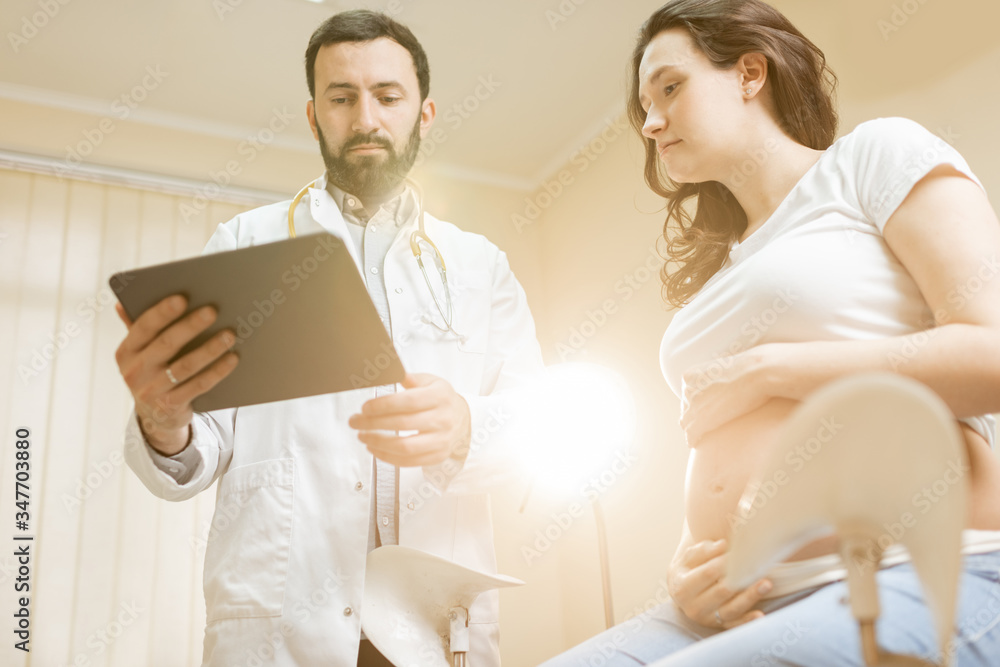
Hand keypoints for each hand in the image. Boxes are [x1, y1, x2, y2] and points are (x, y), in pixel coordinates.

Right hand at [114, 295, 238, 453]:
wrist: (154, 416)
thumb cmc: (151, 372)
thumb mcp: (138, 352)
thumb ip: (135, 326)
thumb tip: (122, 301)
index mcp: (126, 351)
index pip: (144, 327)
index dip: (162, 312)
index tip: (182, 298)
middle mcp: (135, 371)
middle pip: (166, 344)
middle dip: (190, 326)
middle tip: (212, 311)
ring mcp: (152, 391)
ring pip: (185, 366)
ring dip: (210, 349)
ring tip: (229, 335)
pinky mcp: (171, 406)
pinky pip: (199, 386)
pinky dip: (217, 371)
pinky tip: (232, 358)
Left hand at [348, 373, 470, 466]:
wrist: (463, 419)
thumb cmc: (441, 399)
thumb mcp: (430, 381)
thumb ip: (408, 378)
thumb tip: (386, 373)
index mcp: (440, 397)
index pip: (408, 402)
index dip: (383, 405)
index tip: (365, 407)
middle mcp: (442, 420)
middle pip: (403, 424)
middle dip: (373, 424)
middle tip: (355, 421)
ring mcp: (441, 441)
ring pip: (405, 447)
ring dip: (378, 442)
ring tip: (362, 436)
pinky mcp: (436, 456)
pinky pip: (408, 461)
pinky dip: (387, 457)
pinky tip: (374, 448)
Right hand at [668, 539, 771, 629]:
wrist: (683, 592)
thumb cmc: (689, 570)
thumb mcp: (689, 558)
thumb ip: (704, 550)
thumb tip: (723, 545)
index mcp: (682, 587)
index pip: (707, 573)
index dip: (724, 562)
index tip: (738, 552)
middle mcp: (693, 607)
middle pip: (721, 592)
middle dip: (740, 578)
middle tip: (758, 566)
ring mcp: (707, 619)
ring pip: (731, 609)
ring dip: (750, 597)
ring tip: (766, 584)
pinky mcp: (719, 626)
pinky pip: (736, 625)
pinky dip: (748, 620)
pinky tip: (760, 614)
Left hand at [680, 345, 777, 446]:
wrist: (758, 372)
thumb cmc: (752, 365)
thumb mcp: (726, 365)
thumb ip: (719, 373)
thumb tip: (729, 374)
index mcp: (691, 375)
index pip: (687, 393)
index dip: (696, 402)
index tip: (703, 408)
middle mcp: (688, 390)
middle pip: (686, 407)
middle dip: (694, 415)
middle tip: (704, 422)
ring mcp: (694, 406)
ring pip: (686, 422)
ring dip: (692, 429)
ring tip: (699, 435)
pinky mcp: (702, 421)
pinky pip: (691, 434)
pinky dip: (693, 440)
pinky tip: (695, 444)